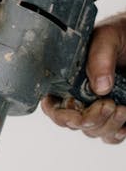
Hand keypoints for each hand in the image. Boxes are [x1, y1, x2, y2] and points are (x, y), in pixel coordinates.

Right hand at [41, 15, 125, 144]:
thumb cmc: (121, 34)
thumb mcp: (109, 36)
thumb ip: (100, 57)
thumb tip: (100, 86)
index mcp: (68, 79)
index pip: (53, 106)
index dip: (61, 115)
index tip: (78, 115)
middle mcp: (80, 97)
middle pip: (74, 124)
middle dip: (91, 120)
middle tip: (109, 104)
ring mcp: (97, 108)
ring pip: (93, 132)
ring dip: (108, 125)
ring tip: (122, 108)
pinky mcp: (115, 117)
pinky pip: (110, 136)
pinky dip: (116, 133)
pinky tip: (124, 123)